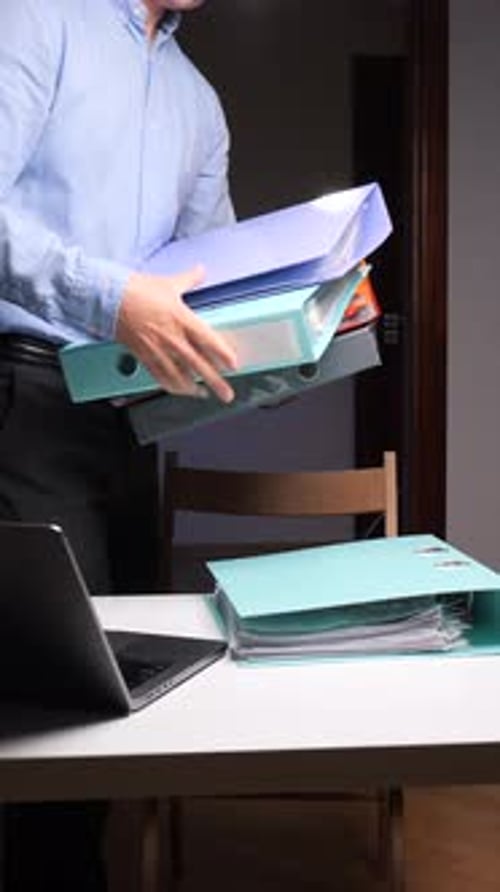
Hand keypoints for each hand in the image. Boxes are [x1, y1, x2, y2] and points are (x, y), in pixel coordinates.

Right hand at [116, 265, 237, 401]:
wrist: (108, 298)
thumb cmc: (137, 290)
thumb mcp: (168, 283)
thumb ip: (189, 279)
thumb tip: (201, 270)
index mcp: (181, 319)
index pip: (209, 341)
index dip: (223, 355)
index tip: (233, 365)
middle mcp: (172, 338)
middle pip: (199, 365)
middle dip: (215, 382)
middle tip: (227, 394)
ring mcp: (158, 349)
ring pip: (180, 376)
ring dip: (194, 389)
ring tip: (204, 394)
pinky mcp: (144, 356)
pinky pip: (160, 376)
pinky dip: (172, 386)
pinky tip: (179, 389)